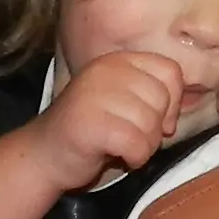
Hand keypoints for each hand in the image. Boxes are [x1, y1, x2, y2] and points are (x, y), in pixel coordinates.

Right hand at [30, 51, 183, 191]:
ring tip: (124, 148)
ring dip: (146, 146)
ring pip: (151, 123)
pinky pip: (136, 143)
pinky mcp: (91, 123)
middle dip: (156, 127)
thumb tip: (173, 117)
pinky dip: (135, 157)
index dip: (173, 101)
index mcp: (117, 61)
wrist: (45, 154)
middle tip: (134, 138)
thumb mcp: (122, 102)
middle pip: (162, 98)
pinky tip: (119, 157)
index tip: (158, 121)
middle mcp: (106, 70)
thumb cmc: (92, 131)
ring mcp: (95, 94)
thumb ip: (150, 97)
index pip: (170, 71)